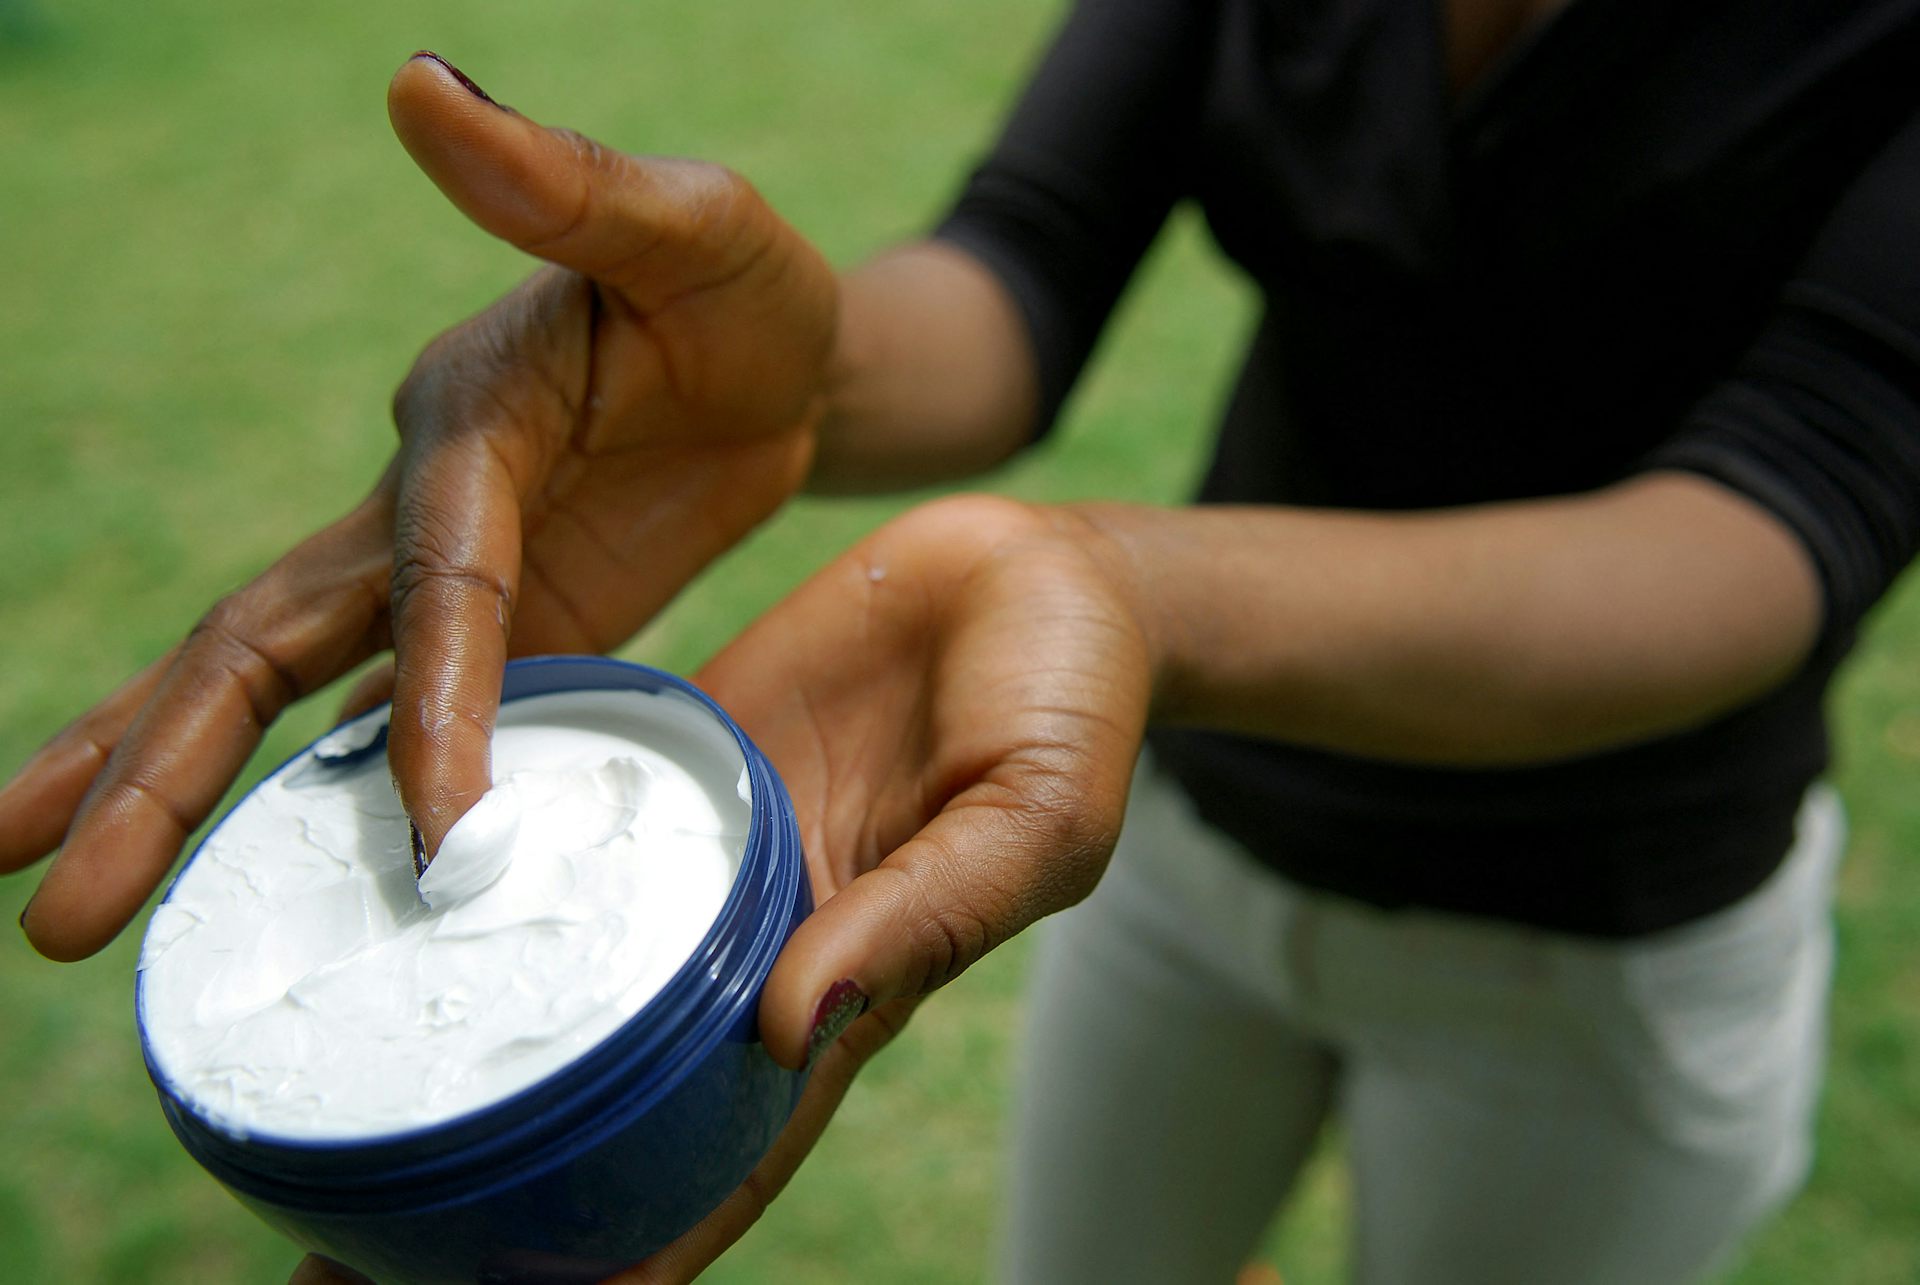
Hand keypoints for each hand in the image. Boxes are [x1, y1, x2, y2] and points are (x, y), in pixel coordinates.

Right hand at [2, 52, 835, 959]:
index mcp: (469, 420)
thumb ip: (563, 181)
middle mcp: (426, 507)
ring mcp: (454, 580)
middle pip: (262, 646)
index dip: (435, 697)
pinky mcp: (508, 628)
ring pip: (295, 691)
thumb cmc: (738, 282)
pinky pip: (406, 721)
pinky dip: (337, 798)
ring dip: (183, 791)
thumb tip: (418, 83)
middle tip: (45, 904)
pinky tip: (264, 878)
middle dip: (159, 770)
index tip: (441, 829)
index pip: (437, 576)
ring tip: (67, 903)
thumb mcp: (686, 223)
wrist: (784, 356)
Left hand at [280, 494, 1150, 1282]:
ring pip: (567, 964)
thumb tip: (788, 1028)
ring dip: (461, 1036)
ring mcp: (703, 850)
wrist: (1036, 571)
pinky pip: (563, 814)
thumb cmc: (1072, 709)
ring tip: (310, 1100)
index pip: (729, 1148)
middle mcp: (752, 941)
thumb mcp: (1031, 820)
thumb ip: (920, 916)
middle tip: (333, 1264)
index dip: (640, 1246)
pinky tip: (374, 889)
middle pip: (612, 1086)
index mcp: (846, 985)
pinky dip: (477, 862)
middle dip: (499, 1184)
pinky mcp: (676, 753)